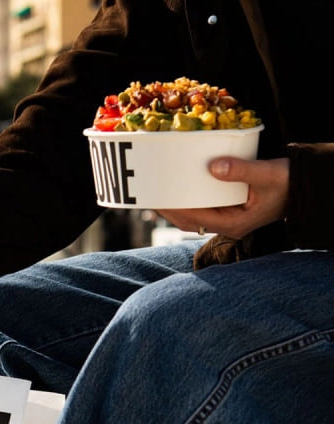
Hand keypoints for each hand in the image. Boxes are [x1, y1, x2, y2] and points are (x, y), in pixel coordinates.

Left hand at [157, 157, 288, 238]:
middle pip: (189, 221)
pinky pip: (203, 208)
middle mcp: (227, 225)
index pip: (195, 218)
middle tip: (148, 195)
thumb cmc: (290, 182)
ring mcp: (227, 219)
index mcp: (233, 223)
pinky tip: (178, 189)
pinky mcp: (229, 209)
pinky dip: (189, 200)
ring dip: (175, 207)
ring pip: (193, 217)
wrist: (306, 188)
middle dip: (168, 210)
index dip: (174, 209)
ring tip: (157, 193)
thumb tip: (213, 166)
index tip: (158, 198)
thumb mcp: (268, 174)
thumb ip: (242, 171)